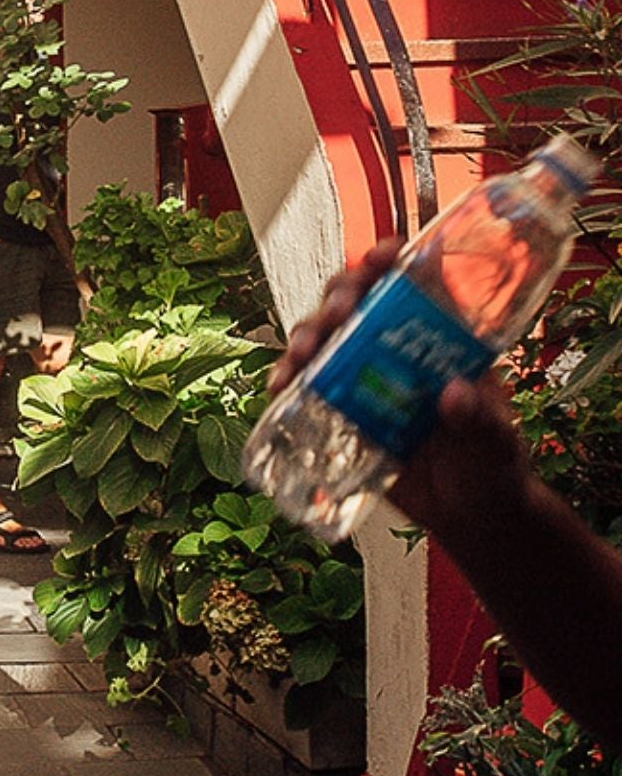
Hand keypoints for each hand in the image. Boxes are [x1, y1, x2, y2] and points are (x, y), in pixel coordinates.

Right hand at [268, 238, 535, 541]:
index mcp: (438, 340)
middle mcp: (392, 349)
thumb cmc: (491, 468)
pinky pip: (303, 383)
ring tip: (301, 354)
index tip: (377, 258)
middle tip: (335, 314)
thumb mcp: (496, 443)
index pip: (409, 283)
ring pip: (322, 336)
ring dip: (306, 334)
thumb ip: (480, 421)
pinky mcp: (338, 409)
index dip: (389, 262)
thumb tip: (453, 394)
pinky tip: (280, 386)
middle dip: (337, 297)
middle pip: (353, 301)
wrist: (466, 517)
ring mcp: (361, 377)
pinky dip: (286, 378)